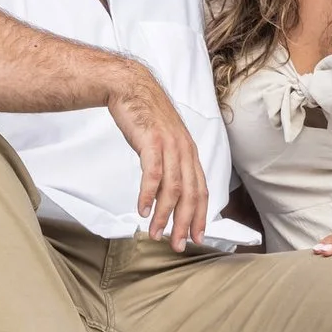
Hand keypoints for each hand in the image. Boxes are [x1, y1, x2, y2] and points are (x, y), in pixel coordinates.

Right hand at [103, 62, 208, 250]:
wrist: (130, 86)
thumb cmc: (144, 115)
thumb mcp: (163, 141)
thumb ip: (169, 163)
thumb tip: (166, 191)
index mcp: (189, 152)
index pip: (201, 190)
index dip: (201, 216)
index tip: (197, 237)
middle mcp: (185, 150)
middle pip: (191, 195)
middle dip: (185, 224)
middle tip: (177, 245)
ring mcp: (170, 145)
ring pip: (173, 189)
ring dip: (164, 215)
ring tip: (155, 233)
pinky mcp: (152, 141)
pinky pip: (153, 174)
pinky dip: (149, 195)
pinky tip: (143, 210)